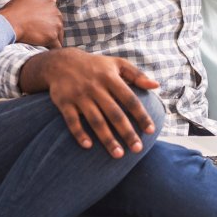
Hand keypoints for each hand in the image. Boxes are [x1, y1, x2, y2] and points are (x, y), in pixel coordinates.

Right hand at [0, 0, 62, 48]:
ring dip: (54, 41)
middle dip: (52, 31)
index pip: (54, 13)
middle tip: (44, 39)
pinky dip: (53, 50)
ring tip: (47, 48)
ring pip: (59, 35)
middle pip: (58, 24)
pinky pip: (57, 46)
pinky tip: (48, 53)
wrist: (8, 23)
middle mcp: (55, 11)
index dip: (49, 21)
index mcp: (49, 1)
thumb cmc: (12, 11)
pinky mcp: (52, 36)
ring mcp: (55, 24)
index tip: (43, 27)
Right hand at [32, 49, 160, 156]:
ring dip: (107, 138)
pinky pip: (72, 120)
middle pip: (114, 113)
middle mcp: (95, 87)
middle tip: (138, 149)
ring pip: (95, 120)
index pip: (129, 99)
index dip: (141, 115)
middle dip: (127, 132)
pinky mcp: (64, 102)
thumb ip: (137, 75)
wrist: (60, 62)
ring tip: (118, 154)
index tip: (151, 131)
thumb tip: (156, 86)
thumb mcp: (117, 64)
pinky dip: (79, 133)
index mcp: (110, 78)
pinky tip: (88, 146)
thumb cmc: (95, 66)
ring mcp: (79, 95)